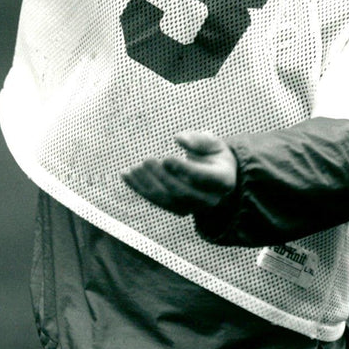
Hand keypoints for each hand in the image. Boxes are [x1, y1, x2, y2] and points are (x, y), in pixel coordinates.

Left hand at [122, 131, 237, 215]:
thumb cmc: (214, 155)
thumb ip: (199, 139)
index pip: (203, 178)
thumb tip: (179, 138)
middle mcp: (209, 199)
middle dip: (162, 177)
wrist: (216, 176)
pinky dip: (139, 188)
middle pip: (182, 192)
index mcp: (223, 180)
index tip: (167, 157)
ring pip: (167, 200)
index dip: (184, 169)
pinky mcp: (176, 209)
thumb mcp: (214, 142)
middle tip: (146, 160)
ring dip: (147, 185)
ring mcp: (192, 208)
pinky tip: (126, 174)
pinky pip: (156, 201)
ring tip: (133, 168)